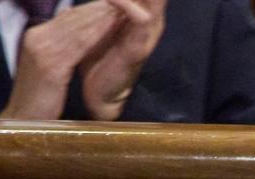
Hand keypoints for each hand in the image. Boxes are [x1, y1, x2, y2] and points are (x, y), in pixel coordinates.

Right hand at [0, 1, 126, 119]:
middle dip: (104, 7)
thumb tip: (82, 38)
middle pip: (76, 16)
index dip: (97, 8)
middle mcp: (37, 37)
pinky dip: (98, 33)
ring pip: (79, 26)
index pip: (71, 17)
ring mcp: (41, 48)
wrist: (22, 124)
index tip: (120, 2)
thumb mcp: (53, 70)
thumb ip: (64, 52)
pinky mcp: (49, 64)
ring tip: (129, 5)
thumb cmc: (41, 101)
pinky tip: (116, 27)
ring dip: (104, 15)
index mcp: (38, 37)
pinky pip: (79, 44)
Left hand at [81, 0, 164, 120]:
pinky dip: (127, 3)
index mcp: (143, 11)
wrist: (100, 94)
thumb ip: (108, 6)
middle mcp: (151, 19)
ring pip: (154, 0)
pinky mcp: (138, 48)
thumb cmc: (101, 57)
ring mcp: (147, 34)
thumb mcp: (104, 21)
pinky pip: (140, 19)